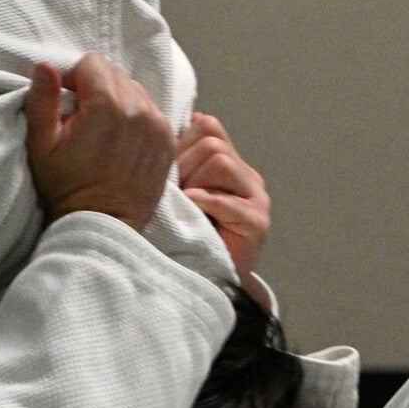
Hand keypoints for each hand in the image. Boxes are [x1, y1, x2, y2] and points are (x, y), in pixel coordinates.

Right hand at [24, 54, 175, 231]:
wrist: (103, 226)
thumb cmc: (66, 188)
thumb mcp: (40, 145)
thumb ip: (42, 100)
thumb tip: (44, 65)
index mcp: (106, 105)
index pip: (91, 62)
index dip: (73, 80)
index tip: (67, 106)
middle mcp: (138, 109)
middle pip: (114, 74)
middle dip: (95, 89)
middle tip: (82, 122)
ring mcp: (158, 125)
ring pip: (134, 91)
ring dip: (117, 103)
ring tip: (103, 134)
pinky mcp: (168, 140)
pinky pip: (150, 112)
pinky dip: (136, 119)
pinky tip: (121, 143)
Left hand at [176, 109, 271, 282]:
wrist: (211, 281)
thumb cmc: (187, 237)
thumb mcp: (177, 194)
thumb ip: (174, 166)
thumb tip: (150, 136)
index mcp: (228, 163)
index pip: (207, 126)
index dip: (181, 141)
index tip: (166, 170)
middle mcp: (246, 175)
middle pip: (212, 142)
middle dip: (183, 164)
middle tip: (172, 193)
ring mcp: (256, 197)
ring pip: (221, 162)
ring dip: (194, 183)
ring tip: (185, 206)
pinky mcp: (257, 221)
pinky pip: (227, 201)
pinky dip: (204, 202)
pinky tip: (192, 211)